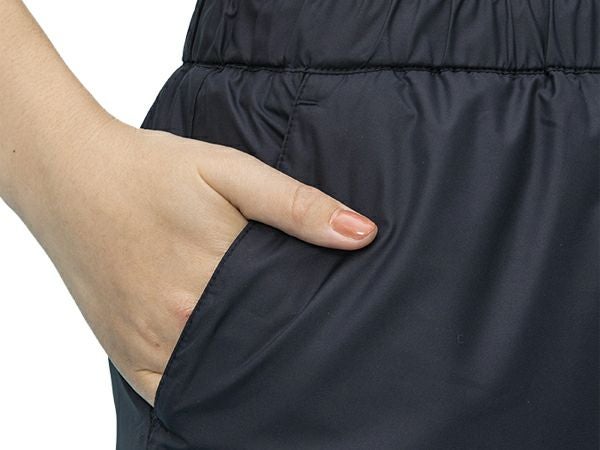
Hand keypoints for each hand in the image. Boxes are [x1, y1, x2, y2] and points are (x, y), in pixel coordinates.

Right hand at [13, 119, 377, 406]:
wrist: (72, 175)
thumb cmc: (150, 170)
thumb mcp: (230, 172)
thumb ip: (296, 205)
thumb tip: (362, 234)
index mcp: (213, 278)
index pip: (286, 320)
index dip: (313, 323)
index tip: (332, 321)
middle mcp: (179, 322)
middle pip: (254, 351)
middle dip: (283, 346)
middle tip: (307, 338)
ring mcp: (148, 344)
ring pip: (217, 377)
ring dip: (245, 368)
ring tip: (267, 349)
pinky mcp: (125, 353)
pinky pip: (170, 392)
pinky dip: (199, 387)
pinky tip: (221, 369)